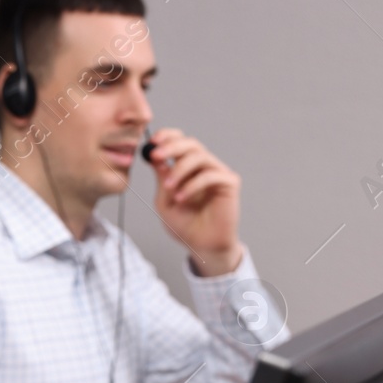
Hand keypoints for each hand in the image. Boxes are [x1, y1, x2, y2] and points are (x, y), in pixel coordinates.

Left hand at [145, 127, 242, 276]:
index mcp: (188, 168)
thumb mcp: (164, 200)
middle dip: (172, 146)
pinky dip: (192, 185)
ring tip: (169, 188)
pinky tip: (182, 198)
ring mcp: (218, 173)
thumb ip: (162, 178)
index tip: (152, 141)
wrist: (201, 245)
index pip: (180, 143)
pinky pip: (210, 175)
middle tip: (156, 155)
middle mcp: (204, 167)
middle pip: (191, 143)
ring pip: (200, 156)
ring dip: (180, 170)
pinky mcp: (229, 183)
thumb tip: (155, 156)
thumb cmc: (185, 225)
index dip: (168, 137)